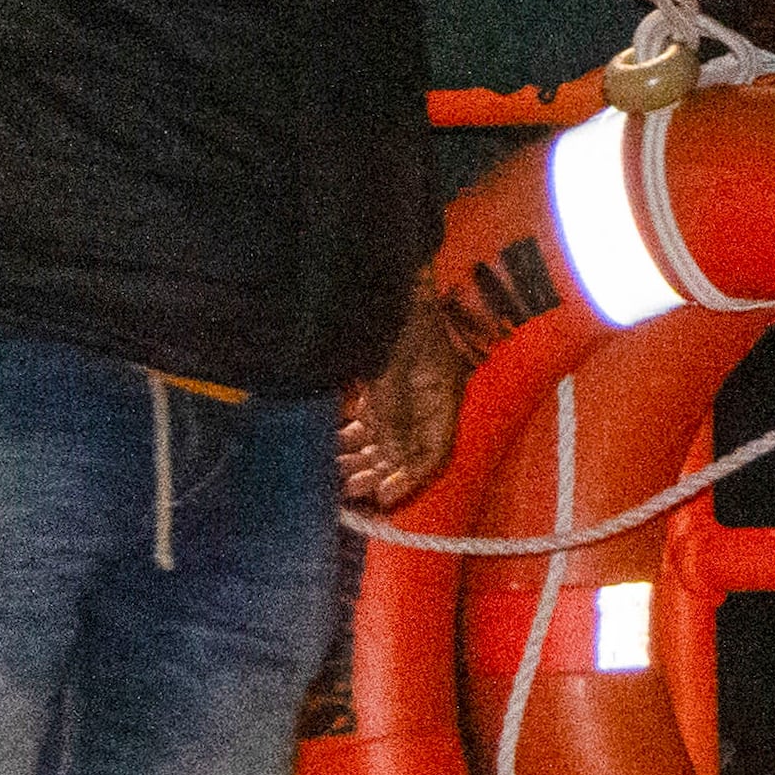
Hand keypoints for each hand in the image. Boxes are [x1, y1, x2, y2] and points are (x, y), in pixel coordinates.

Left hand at [337, 302, 472, 511]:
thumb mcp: (393, 368)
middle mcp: (426, 399)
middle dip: (380, 471)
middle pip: (408, 449)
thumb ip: (394, 414)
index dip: (412, 478)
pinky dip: (354, 433)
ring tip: (335, 469)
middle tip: (349, 487)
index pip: (435, 451)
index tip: (384, 499)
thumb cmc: (397, 317)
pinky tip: (333, 441)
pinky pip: (371, 418)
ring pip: (386, 436)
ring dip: (363, 455)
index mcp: (441, 396)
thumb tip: (395, 459)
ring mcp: (404, 390)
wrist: (386, 275)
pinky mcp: (383, 382)